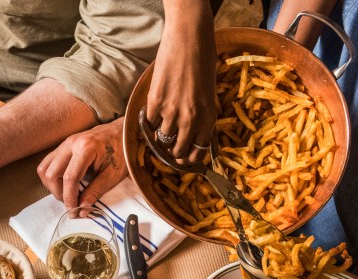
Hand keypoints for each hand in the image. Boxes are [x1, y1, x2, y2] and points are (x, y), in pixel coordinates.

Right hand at [37, 119, 125, 208]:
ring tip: (67, 193)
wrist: (122, 133)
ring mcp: (64, 143)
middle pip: (52, 174)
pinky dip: (51, 177)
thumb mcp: (113, 174)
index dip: (69, 197)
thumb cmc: (121, 151)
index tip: (73, 210)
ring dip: (52, 185)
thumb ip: (95, 192)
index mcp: (86, 148)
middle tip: (71, 202)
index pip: (69, 178)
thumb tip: (82, 209)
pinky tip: (64, 183)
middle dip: (59, 193)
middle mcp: (71, 144)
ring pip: (44, 169)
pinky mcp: (62, 146)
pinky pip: (47, 163)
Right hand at [146, 10, 216, 162]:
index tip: (184, 160)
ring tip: (160, 128)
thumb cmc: (202, 62)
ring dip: (160, 136)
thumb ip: (201, 115)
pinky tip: (151, 113)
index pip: (198, 150)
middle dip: (173, 153)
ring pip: (162, 139)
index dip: (190, 159)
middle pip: (178, 150)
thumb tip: (191, 133)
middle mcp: (191, 119)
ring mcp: (171, 112)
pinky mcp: (155, 103)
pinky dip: (149, 122)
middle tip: (169, 149)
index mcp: (208, 117)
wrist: (189, 40)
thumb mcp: (208, 93)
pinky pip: (148, 123)